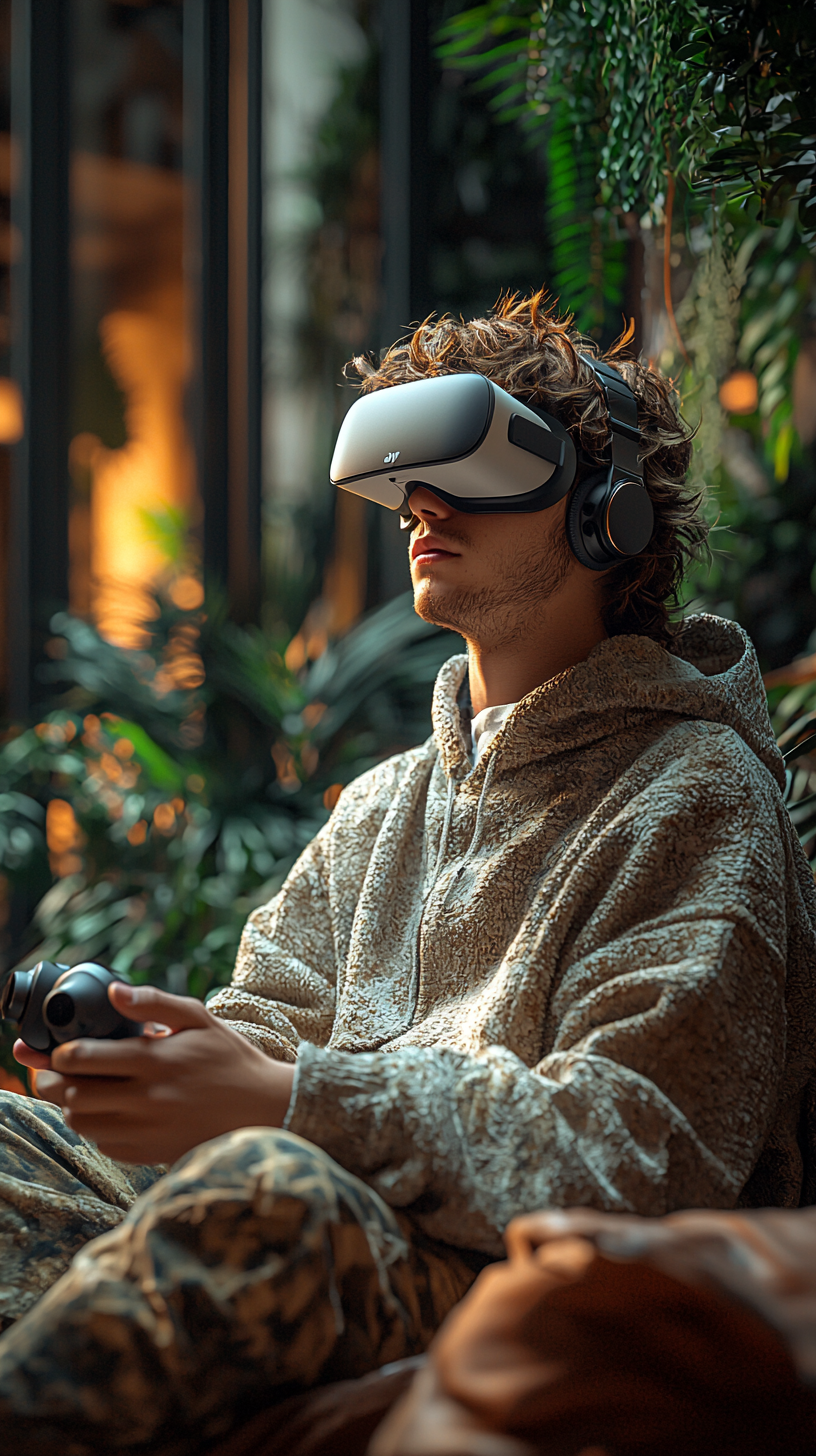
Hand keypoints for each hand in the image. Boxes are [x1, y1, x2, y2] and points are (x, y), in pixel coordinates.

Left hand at [13, 983, 295, 1164]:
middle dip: (54, 1082)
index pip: (85, 1059)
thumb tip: (113, 992)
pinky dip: (97, 1128)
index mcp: (155, 1059)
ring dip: (72, 1106)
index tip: (59, 1050)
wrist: (262, 1107)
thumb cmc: (228, 1057)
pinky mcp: (150, 1152)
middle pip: (74, 1095)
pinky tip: (111, 1112)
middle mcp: (147, 1098)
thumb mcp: (198, 1017)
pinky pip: (104, 1144)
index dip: (60, 1055)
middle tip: (55, 1072)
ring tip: (82, 1091)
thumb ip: (154, 1001)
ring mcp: (147, 1129)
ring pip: (82, 1124)